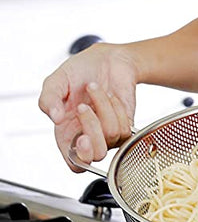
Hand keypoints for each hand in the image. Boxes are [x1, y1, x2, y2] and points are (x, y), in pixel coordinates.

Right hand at [37, 43, 139, 170]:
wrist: (107, 57)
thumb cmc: (80, 71)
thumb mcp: (56, 81)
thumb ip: (48, 99)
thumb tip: (54, 118)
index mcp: (67, 133)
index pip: (76, 164)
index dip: (80, 157)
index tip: (81, 138)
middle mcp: (88, 136)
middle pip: (96, 154)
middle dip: (91, 128)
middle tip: (82, 106)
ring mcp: (108, 131)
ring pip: (111, 135)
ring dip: (102, 107)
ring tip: (95, 89)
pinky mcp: (125, 123)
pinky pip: (126, 127)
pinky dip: (116, 107)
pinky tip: (110, 95)